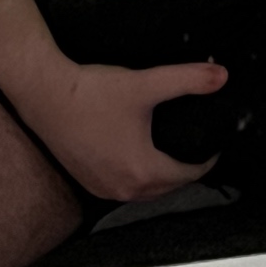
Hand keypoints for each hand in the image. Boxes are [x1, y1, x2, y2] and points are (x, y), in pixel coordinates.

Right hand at [22, 56, 229, 202]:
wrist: (45, 94)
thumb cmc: (91, 92)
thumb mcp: (145, 83)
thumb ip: (186, 80)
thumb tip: (220, 76)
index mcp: (143, 171)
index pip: (190, 174)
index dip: (207, 158)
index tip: (213, 142)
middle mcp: (124, 188)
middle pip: (169, 186)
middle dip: (186, 168)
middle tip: (194, 145)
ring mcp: (103, 188)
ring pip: (146, 190)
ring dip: (161, 176)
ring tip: (170, 151)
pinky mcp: (87, 181)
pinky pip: (123, 187)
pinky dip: (136, 176)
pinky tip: (136, 156)